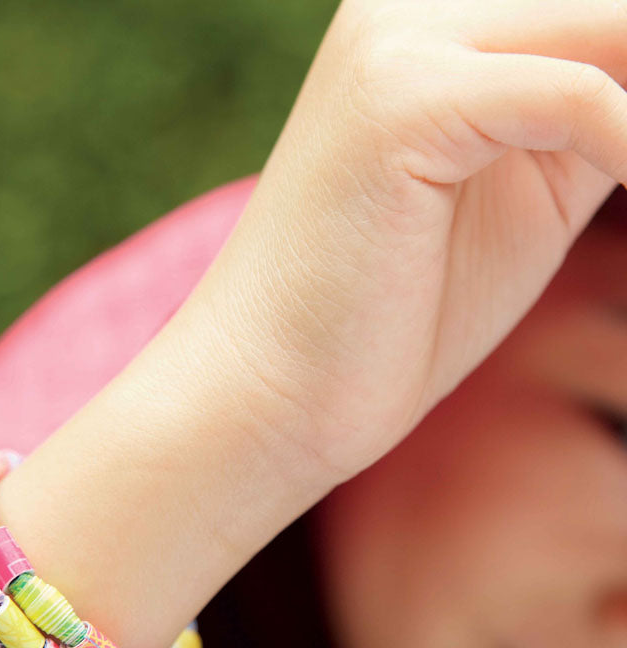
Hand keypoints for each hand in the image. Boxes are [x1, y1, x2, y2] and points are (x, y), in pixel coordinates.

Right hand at [178, 0, 626, 485]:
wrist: (270, 393)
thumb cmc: (392, 314)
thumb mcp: (532, 187)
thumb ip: (606, 112)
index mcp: (433, 21)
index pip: (594, 13)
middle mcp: (410, 6)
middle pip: (605, 11)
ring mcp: (396, 43)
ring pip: (607, 29)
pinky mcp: (398, 101)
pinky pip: (576, 93)